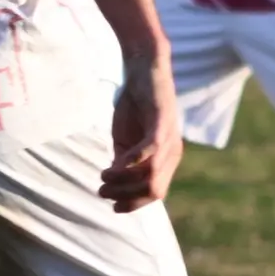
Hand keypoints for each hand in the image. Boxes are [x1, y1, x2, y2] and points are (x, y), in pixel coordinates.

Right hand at [100, 61, 183, 211]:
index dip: (134, 204)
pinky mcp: (161, 122)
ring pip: (151, 175)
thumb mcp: (126, 141)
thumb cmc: (135, 106)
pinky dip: (133, 162)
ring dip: (123, 182)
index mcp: (166, 160)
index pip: (155, 194)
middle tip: (101, 191)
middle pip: (154, 191)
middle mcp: (172, 153)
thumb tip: (113, 184)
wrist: (143, 70)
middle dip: (126, 196)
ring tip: (103, 178)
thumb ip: (123, 162)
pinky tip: (115, 166)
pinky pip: (151, 149)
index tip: (112, 205)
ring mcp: (169, 139)